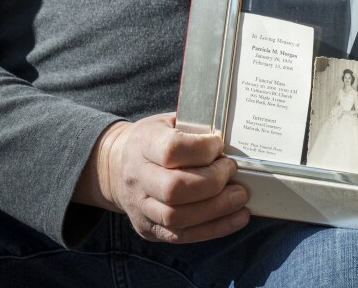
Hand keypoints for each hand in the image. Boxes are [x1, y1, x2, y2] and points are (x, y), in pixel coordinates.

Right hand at [75, 113, 249, 242]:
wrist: (117, 166)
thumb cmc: (156, 140)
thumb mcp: (170, 122)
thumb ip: (196, 128)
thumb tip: (234, 141)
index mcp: (143, 143)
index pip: (171, 150)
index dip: (202, 150)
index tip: (219, 146)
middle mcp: (137, 177)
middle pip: (174, 188)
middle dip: (213, 182)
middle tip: (233, 171)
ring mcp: (140, 207)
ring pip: (177, 217)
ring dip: (217, 209)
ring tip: (240, 197)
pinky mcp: (149, 229)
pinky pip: (182, 235)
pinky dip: (215, 229)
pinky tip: (238, 218)